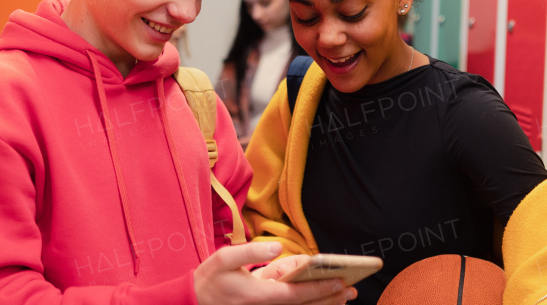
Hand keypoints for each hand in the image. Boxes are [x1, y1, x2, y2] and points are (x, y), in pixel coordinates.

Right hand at [194, 242, 356, 304]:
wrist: (194, 302)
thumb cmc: (210, 278)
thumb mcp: (223, 259)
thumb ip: (250, 252)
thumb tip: (275, 247)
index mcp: (257, 295)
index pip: (294, 294)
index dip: (318, 288)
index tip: (339, 281)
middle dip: (328, 299)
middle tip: (351, 290)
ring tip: (344, 298)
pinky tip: (321, 302)